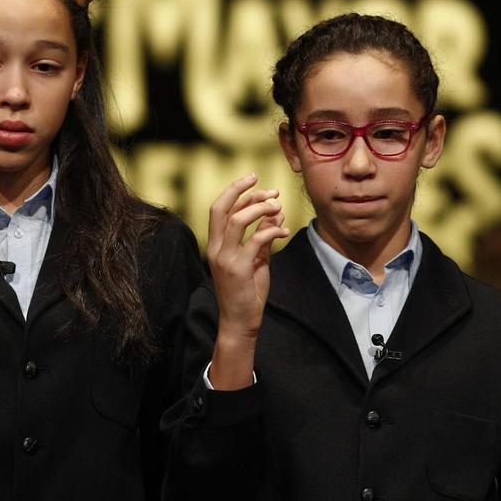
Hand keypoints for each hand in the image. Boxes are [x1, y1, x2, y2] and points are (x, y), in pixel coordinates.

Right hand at [206, 174, 289, 387]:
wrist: (240, 321)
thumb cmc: (247, 291)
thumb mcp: (256, 259)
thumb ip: (263, 236)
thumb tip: (276, 212)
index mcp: (216, 244)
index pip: (219, 208)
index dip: (235, 191)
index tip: (254, 180)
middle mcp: (216, 249)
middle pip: (221, 208)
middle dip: (240, 190)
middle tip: (261, 181)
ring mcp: (225, 258)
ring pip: (238, 220)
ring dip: (260, 208)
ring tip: (277, 206)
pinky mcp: (238, 269)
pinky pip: (256, 240)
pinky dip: (272, 230)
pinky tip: (284, 231)